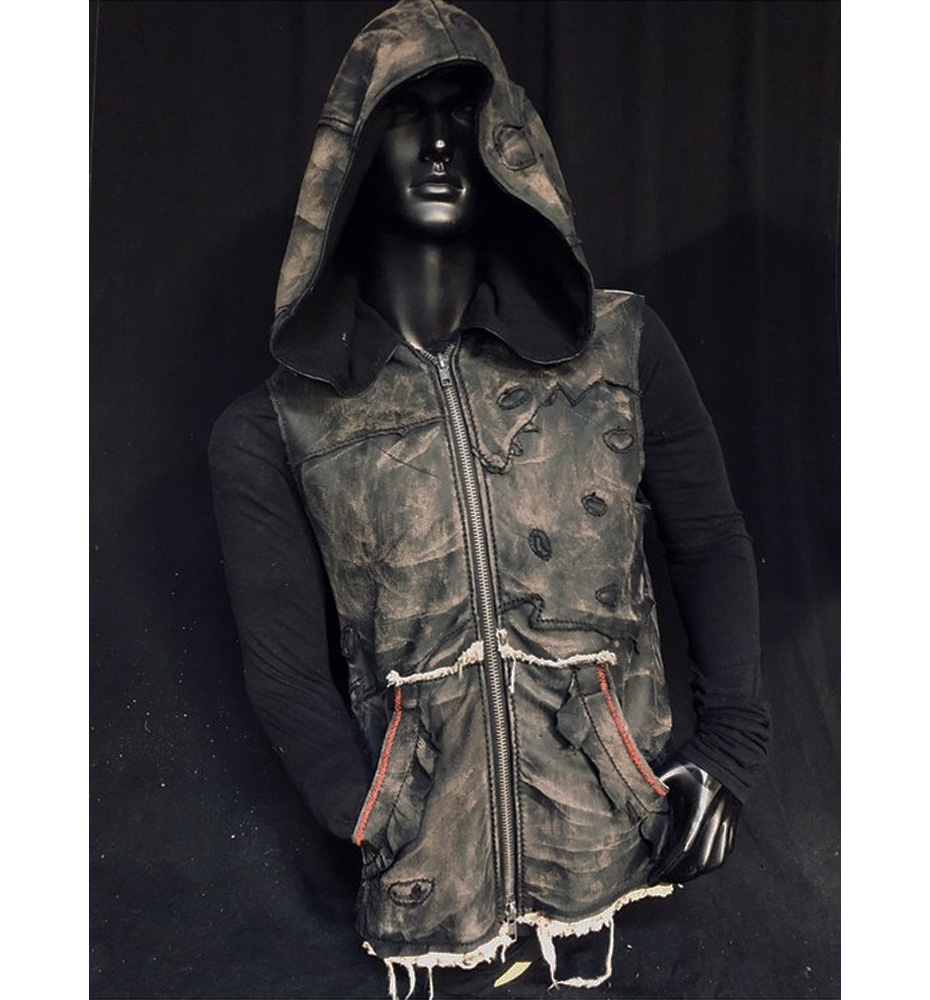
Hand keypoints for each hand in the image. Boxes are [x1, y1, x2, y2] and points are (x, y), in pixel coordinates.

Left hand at [649, 757, 740, 884]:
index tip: (652, 874)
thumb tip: (633, 799)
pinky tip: (698, 867)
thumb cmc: (695, 760)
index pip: (682, 848)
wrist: (726, 752)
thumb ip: (654, 786)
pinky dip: (711, 865)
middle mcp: (715, 822)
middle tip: (660, 877)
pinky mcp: (733, 824)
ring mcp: (727, 825)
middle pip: (699, 861)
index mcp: (699, 810)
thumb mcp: (670, 770)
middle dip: (678, 874)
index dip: (666, 865)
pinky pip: (725, 852)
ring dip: (695, 873)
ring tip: (676, 876)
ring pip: (714, 861)